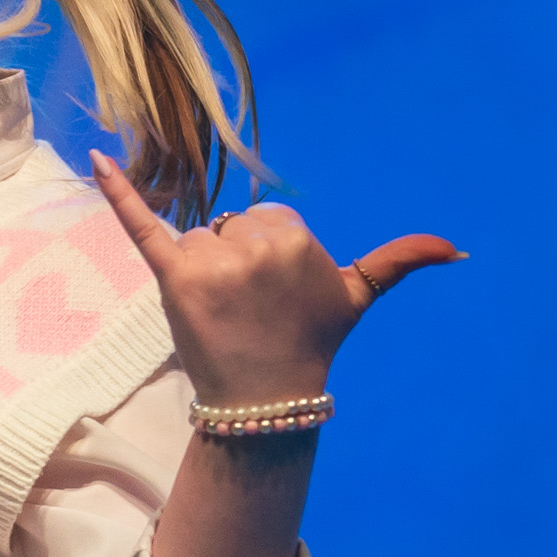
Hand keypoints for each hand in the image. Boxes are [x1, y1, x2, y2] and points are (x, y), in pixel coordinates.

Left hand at [88, 150, 462, 409]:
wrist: (266, 399)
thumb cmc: (309, 343)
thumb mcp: (355, 297)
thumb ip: (399, 261)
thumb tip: (459, 249)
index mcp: (294, 235)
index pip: (266, 221)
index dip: (267, 258)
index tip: (274, 297)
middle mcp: (254, 243)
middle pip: (231, 227)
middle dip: (236, 262)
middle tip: (248, 310)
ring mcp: (212, 261)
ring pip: (199, 239)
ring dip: (203, 269)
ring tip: (222, 313)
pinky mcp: (173, 277)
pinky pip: (141, 225)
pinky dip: (117, 192)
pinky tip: (97, 157)